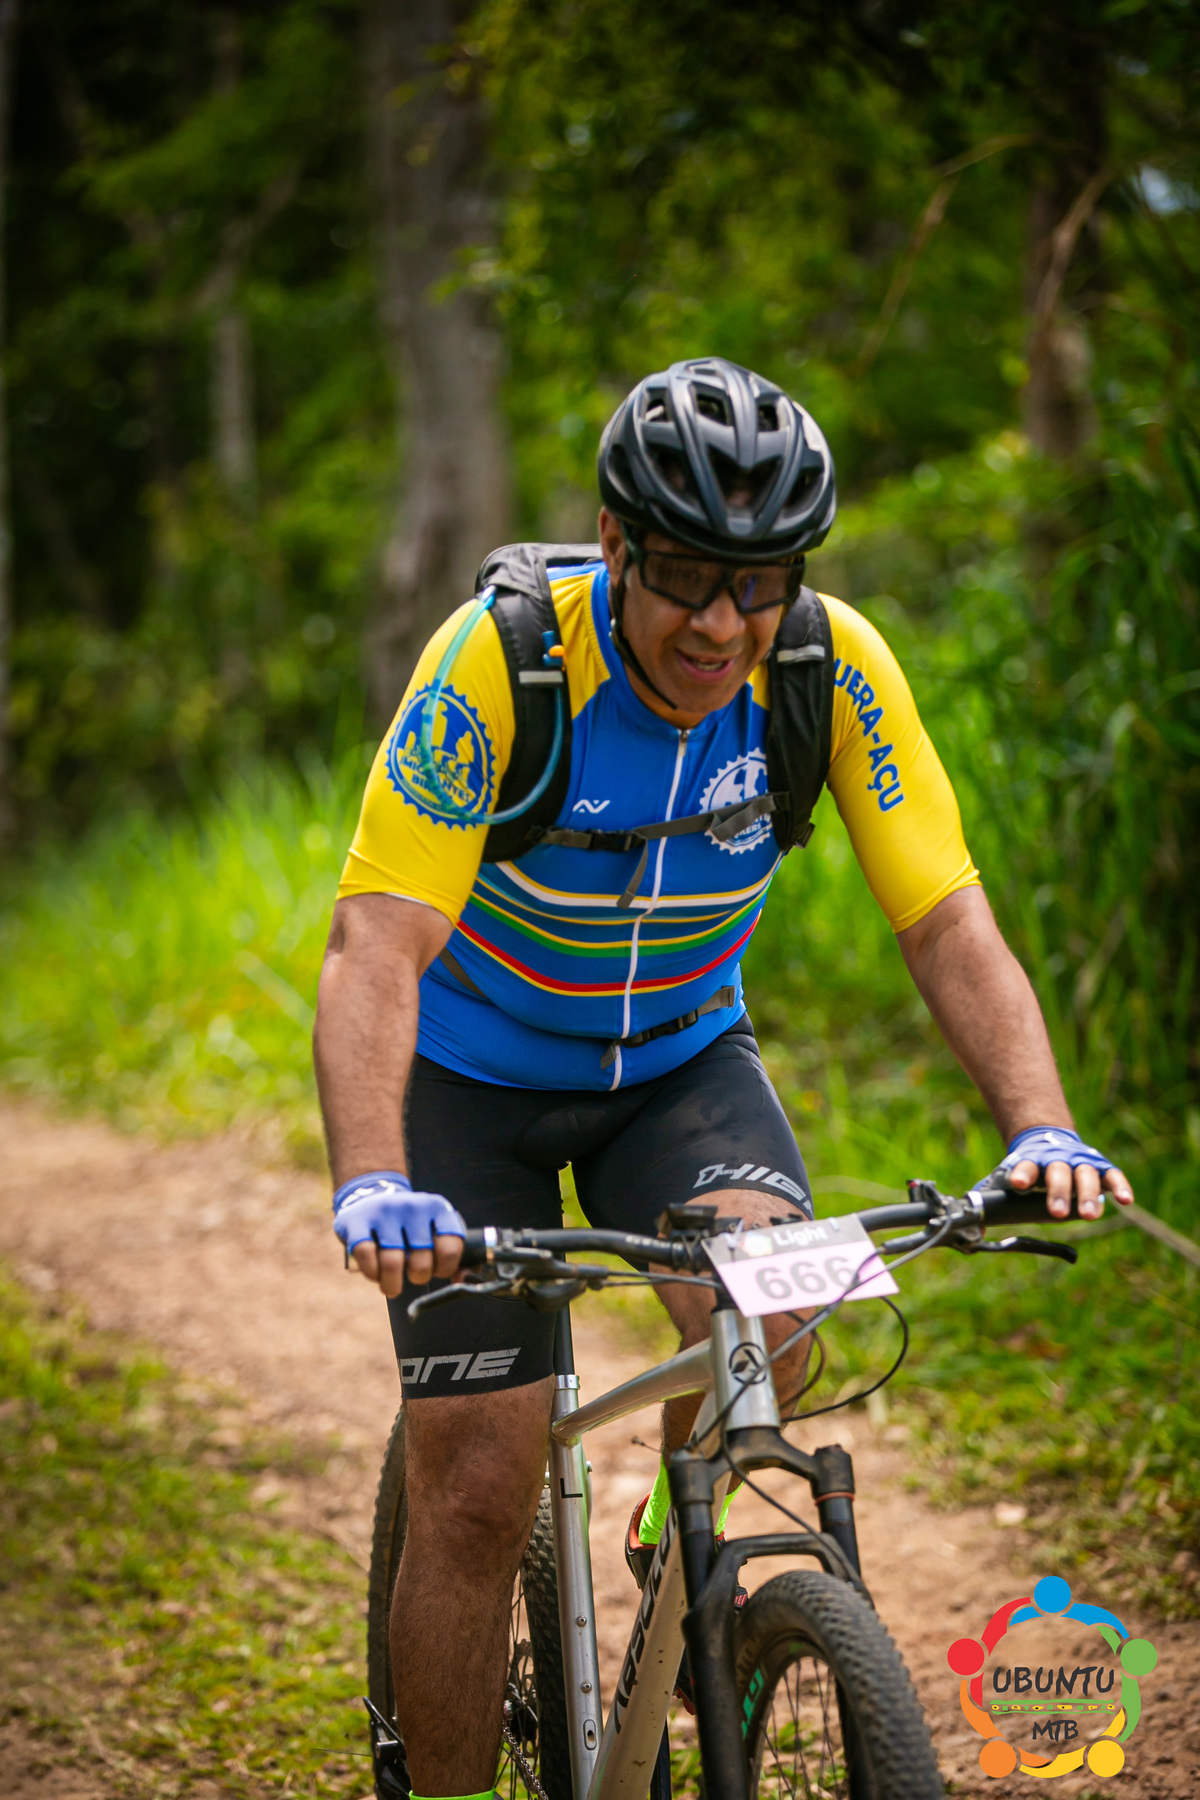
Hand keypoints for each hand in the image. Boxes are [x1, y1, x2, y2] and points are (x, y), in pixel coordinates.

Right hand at [332, 1171, 465, 1298]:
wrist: (370, 1196)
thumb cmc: (409, 1225)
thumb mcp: (435, 1230)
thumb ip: (456, 1257)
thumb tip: (462, 1280)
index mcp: (437, 1208)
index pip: (450, 1248)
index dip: (444, 1267)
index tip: (436, 1269)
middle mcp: (412, 1206)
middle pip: (421, 1261)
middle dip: (418, 1277)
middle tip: (413, 1275)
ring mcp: (384, 1212)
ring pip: (392, 1263)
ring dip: (392, 1284)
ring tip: (392, 1284)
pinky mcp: (357, 1221)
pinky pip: (366, 1256)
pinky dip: (372, 1273)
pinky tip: (376, 1272)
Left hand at [999, 1126, 1134, 1221]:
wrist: (1048, 1139)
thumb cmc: (1028, 1171)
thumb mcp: (1006, 1180)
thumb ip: (992, 1203)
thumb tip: (974, 1231)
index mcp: (1031, 1161)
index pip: (1025, 1167)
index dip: (1022, 1175)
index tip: (1019, 1185)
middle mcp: (1056, 1160)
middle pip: (1058, 1173)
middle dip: (1058, 1192)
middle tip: (1057, 1213)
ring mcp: (1080, 1161)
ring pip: (1085, 1175)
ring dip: (1087, 1194)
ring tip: (1089, 1215)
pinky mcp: (1100, 1166)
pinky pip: (1112, 1176)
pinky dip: (1119, 1186)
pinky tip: (1125, 1200)